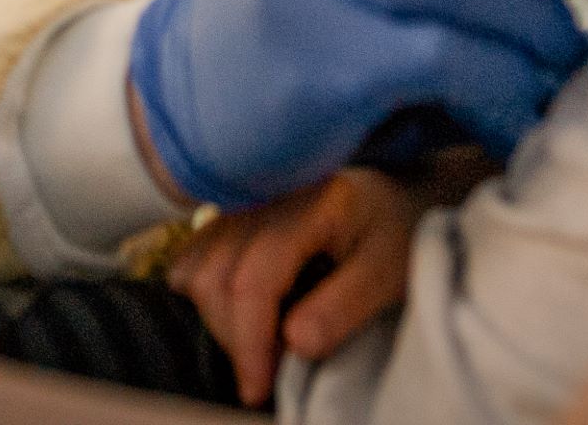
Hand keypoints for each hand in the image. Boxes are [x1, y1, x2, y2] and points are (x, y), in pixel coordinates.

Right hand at [166, 168, 435, 406]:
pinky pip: (192, 258)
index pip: (254, 280)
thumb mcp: (388, 273)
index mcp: (308, 205)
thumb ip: (343, 306)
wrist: (392, 197)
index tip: (257, 389)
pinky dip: (204, 293)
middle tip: (268, 374)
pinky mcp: (227, 214)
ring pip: (198, 271)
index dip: (249, 342)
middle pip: (218, 279)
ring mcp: (241, 203)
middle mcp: (264, 197)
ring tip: (261, 345)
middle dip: (236, 339)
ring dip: (220, 320)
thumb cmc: (395, 235)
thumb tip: (294, 344)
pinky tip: (238, 312)